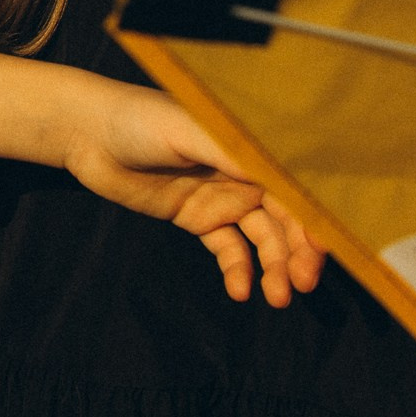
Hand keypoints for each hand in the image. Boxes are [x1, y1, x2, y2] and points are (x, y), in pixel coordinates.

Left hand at [63, 83, 327, 306]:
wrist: (87, 132)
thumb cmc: (141, 118)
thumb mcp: (190, 130)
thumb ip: (234, 154)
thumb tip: (284, 176)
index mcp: (249, 145)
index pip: (295, 183)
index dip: (315, 215)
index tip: (327, 249)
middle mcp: (243, 171)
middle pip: (286, 217)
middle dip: (299, 251)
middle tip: (302, 285)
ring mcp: (221, 195)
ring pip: (262, 238)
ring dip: (274, 267)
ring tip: (277, 298)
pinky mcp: (196, 216)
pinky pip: (227, 248)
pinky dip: (238, 269)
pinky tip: (240, 290)